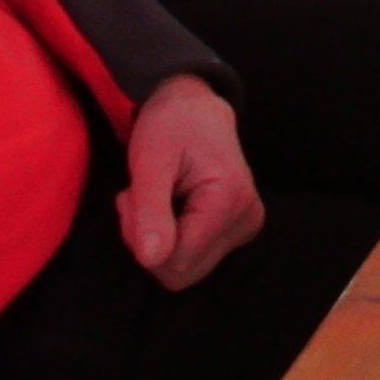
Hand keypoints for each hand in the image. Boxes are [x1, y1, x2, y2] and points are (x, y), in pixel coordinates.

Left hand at [117, 76, 263, 287]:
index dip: (142, 236)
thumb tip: (150, 259)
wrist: (195, 107)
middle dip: (149, 241)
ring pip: (184, 269)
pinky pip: (192, 259)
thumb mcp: (150, 158)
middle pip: (181, 271)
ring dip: (158, 240)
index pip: (175, 260)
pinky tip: (170, 207)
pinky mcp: (238, 232)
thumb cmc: (170, 124)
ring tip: (156, 199)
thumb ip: (150, 209)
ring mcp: (246, 228)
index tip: (132, 197)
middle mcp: (247, 219)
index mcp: (231, 199)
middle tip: (141, 199)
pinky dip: (171, 239)